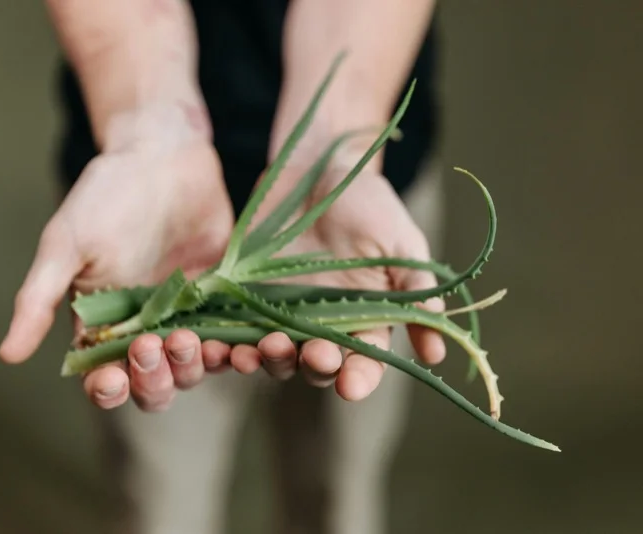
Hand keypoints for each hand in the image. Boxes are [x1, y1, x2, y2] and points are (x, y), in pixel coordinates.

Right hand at [0, 105, 234, 411]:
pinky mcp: (224, 299)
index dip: (109, 389)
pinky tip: (249, 345)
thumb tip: (6, 354)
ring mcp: (188, 316)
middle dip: (155, 378)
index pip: (104, 379)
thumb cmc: (105, 195)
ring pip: (196, 368)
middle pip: (154, 384)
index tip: (113, 377)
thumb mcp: (65, 244)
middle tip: (156, 344)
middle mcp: (146, 329)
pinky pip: (235, 336)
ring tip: (198, 342)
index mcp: (103, 325)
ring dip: (197, 367)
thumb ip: (39, 299)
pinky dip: (242, 349)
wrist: (162, 153)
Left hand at [229, 148, 445, 400]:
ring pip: (274, 355)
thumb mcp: (400, 243)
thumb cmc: (367, 203)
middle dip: (315, 366)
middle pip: (316, 366)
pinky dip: (228, 343)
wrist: (317, 168)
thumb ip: (415, 292)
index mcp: (363, 319)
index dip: (359, 379)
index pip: (363, 362)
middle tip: (313, 353)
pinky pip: (235, 329)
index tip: (351, 386)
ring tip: (263, 349)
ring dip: (269, 360)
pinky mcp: (246, 296)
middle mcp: (321, 324)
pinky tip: (222, 345)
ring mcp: (281, 312)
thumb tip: (437, 353)